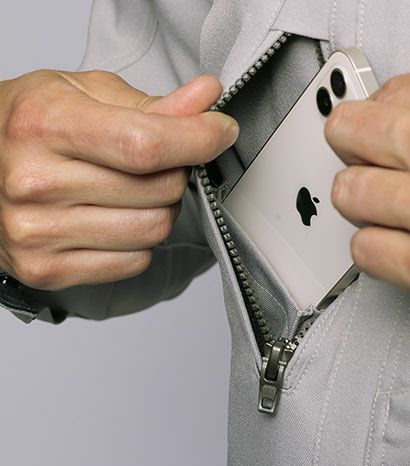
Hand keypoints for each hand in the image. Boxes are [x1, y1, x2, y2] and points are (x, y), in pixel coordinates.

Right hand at [0, 71, 237, 289]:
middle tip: (158, 161)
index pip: (145, 144)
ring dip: (162, 208)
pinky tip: (116, 218)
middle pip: (160, 190)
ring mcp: (38, 233)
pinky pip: (134, 261)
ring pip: (154, 229)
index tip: (220, 132)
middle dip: (177, 172)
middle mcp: (36, 183)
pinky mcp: (46, 268)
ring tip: (136, 190)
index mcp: (45, 126)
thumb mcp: (84, 95)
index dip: (198, 139)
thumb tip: (205, 99)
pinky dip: (141, 240)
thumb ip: (151, 104)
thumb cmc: (30, 125)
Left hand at [326, 66, 409, 337]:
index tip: (382, 132)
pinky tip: (406, 249)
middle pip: (347, 133)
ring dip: (365, 207)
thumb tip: (400, 116)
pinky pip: (361, 248)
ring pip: (347, 192)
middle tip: (370, 166)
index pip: (385, 94)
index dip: (380, 119)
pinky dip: (378, 252)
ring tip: (398, 215)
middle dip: (355, 153)